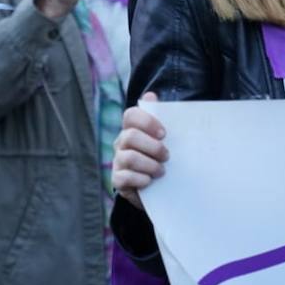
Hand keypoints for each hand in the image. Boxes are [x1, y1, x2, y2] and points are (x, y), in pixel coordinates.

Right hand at [112, 94, 167, 209]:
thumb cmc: (160, 159)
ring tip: (161, 171)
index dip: (147, 121)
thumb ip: (159, 118)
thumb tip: (151, 95)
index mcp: (132, 129)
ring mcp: (117, 161)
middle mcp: (121, 143)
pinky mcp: (117, 180)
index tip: (164, 133)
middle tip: (166, 156)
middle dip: (152, 147)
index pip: (131, 115)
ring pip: (129, 157)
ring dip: (150, 165)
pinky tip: (150, 182)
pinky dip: (141, 180)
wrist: (158, 190)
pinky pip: (125, 177)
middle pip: (130, 136)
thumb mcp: (163, 140)